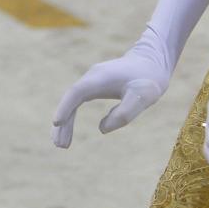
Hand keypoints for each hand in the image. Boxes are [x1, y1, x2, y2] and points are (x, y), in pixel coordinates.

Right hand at [52, 35, 170, 147]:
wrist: (152, 61)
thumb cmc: (149, 79)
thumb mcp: (143, 97)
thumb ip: (124, 113)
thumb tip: (101, 129)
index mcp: (100, 79)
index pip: (76, 93)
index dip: (65, 107)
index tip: (56, 122)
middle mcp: (91, 78)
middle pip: (70, 100)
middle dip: (63, 122)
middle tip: (60, 145)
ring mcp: (91, 81)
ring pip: (72, 102)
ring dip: (65, 121)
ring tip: (61, 144)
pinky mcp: (95, 86)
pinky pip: (77, 101)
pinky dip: (71, 115)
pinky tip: (68, 128)